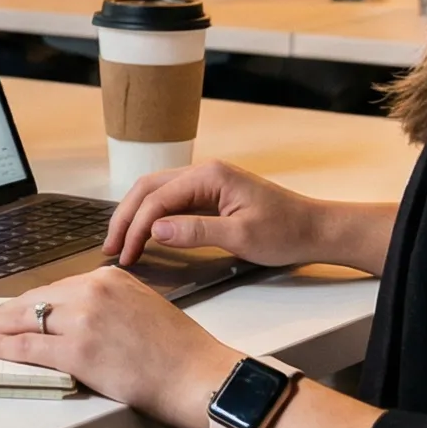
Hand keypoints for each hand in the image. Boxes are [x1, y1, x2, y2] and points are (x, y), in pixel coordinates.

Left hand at [0, 269, 238, 427]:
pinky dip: (3, 347)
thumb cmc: (177, 349)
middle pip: (34, 300)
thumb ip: (109, 304)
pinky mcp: (77, 351)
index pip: (55, 289)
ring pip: (25, 320)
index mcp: (108, 277)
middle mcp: (92, 291)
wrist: (195, 373)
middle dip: (1, 313)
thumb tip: (77, 317)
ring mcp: (83, 320)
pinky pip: (29, 346)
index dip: (27, 302)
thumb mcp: (141, 306)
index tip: (10, 309)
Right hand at [103, 160, 337, 268]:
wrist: (315, 229)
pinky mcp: (211, 195)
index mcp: (210, 176)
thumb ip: (196, 231)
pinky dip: (152, 216)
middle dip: (126, 217)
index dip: (137, 226)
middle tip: (111, 247)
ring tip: (120, 242)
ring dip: (136, 215)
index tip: (126, 254)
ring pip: (157, 192)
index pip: (158, 198)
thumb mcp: (241, 236)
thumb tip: (155, 229)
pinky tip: (144, 234)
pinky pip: (172, 201)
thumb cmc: (286, 232)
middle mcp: (204, 172)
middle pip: (149, 188)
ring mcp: (207, 182)